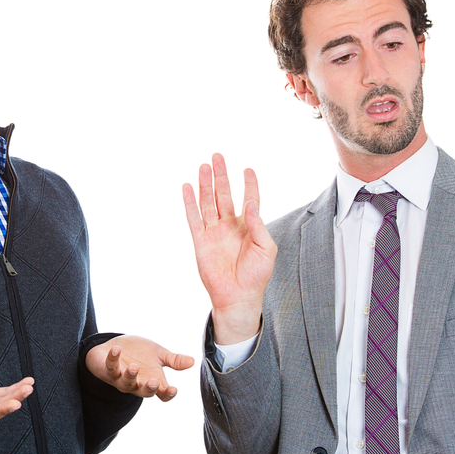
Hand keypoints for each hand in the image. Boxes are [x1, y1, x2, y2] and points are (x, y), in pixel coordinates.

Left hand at [86, 335, 194, 401]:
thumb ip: (174, 360)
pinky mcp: (108, 370)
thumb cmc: (138, 354)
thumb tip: (193, 361)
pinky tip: (116, 350)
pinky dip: (113, 358)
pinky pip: (110, 367)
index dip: (168, 394)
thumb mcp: (158, 355)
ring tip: (134, 367)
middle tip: (154, 382)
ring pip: (125, 383)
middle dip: (148, 388)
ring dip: (130, 376)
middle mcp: (137, 383)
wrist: (115, 348)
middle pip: (144, 392)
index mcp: (151, 381)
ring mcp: (121, 378)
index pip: (162, 393)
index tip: (174, 389)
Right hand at [182, 153, 276, 343]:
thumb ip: (258, 225)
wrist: (238, 296)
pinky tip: (188, 187)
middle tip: (217, 156)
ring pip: (209, 202)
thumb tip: (250, 204)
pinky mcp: (201, 241)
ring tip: (203, 166)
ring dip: (206, 184)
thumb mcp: (266, 249)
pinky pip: (194, 218)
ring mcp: (215, 232)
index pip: (250, 199)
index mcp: (249, 227)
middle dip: (222, 176)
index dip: (249, 184)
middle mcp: (230, 226)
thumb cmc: (256, 275)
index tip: (248, 169)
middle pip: (225, 194)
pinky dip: (190, 203)